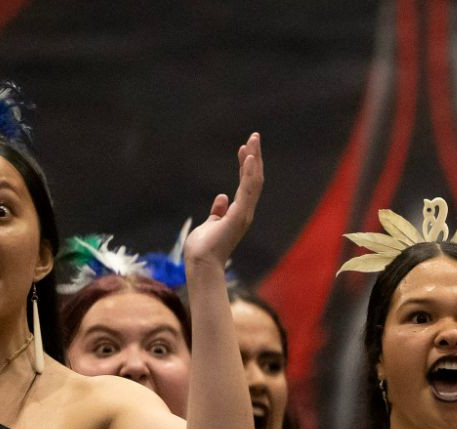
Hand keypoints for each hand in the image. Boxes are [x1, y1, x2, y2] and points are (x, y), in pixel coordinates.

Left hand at [183, 133, 263, 270]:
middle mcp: (245, 212)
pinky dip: (249, 174)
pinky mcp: (239, 216)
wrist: (202, 264)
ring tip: (253, 140)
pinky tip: (249, 158)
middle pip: (253, 179)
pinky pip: (247, 191)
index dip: (245, 165)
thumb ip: (217, 211)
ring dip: (254, 160)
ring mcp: (244, 214)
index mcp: (238, 213)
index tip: (244, 149)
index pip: (245, 184)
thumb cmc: (204, 248)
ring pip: (253, 182)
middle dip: (254, 157)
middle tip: (254, 136)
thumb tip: (221, 197)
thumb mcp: (210, 224)